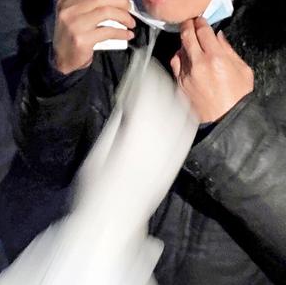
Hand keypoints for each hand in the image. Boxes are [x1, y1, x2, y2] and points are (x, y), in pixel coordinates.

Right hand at [52, 0, 134, 74]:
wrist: (61, 60)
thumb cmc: (72, 36)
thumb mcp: (74, 16)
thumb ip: (89, 5)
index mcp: (66, 1)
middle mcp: (68, 10)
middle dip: (120, 1)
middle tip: (129, 8)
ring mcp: (74, 25)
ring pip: (106, 12)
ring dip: (123, 16)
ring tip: (130, 23)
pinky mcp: (82, 39)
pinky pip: (108, 31)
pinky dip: (121, 33)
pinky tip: (127, 35)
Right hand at [76, 52, 196, 230]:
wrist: (116, 217)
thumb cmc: (98, 185)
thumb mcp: (101, 149)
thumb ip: (118, 123)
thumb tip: (129, 102)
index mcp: (134, 138)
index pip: (146, 96)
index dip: (144, 77)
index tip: (140, 67)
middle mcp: (156, 144)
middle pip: (166, 101)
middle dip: (159, 82)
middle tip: (150, 73)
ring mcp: (169, 154)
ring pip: (180, 114)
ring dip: (173, 96)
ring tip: (164, 87)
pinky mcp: (176, 163)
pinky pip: (186, 133)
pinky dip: (184, 115)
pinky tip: (178, 108)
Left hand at [170, 18, 253, 123]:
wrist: (226, 121)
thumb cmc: (238, 98)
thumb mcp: (243, 70)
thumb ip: (229, 50)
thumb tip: (218, 37)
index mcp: (216, 58)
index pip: (203, 30)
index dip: (201, 22)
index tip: (201, 19)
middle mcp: (198, 63)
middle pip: (186, 35)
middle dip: (188, 25)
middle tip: (190, 22)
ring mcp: (186, 74)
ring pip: (178, 49)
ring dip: (183, 43)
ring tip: (189, 41)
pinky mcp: (180, 84)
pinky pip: (175, 64)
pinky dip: (179, 58)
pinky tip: (186, 58)